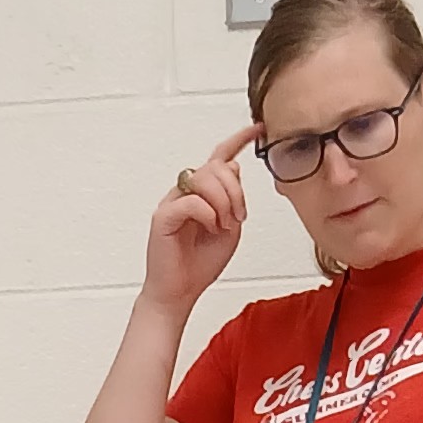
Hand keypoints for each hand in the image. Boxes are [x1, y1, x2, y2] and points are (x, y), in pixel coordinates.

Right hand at [142, 125, 258, 310]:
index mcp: (203, 193)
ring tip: (223, 225)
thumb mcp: (231, 226)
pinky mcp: (164, 216)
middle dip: (235, 190)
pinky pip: (192, 201)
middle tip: (238, 217)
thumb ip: (234, 198)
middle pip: (216, 167)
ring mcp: (172, 202)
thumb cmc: (201, 263)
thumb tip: (233, 167)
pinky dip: (208, 214)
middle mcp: (185, 192)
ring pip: (204, 179)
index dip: (239, 140)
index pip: (220, 157)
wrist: (179, 292)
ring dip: (224, 202)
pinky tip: (211, 228)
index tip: (258, 129)